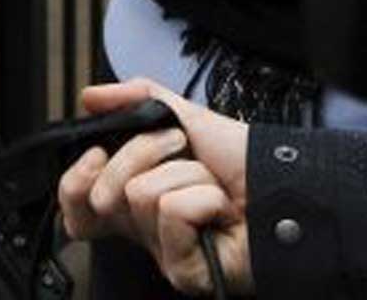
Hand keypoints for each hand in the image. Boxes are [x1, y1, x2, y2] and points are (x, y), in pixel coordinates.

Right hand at [58, 79, 253, 293]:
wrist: (290, 186)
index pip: (78, 206)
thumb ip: (138, 99)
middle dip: (142, 155)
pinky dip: (202, 196)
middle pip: (100, 194)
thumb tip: (91, 96)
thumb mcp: (187, 116)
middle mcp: (145, 229)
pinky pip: (171, 212)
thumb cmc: (247, 162)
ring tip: (212, 184)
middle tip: (180, 151)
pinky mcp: (184, 269)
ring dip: (186, 173)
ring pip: (139, 194)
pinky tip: (221, 210)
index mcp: (137, 198)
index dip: (75, 180)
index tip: (97, 153)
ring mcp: (163, 252)